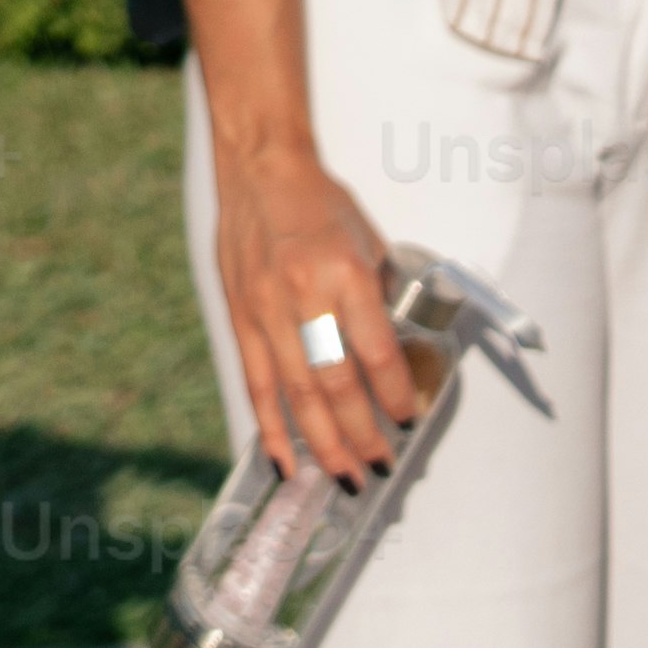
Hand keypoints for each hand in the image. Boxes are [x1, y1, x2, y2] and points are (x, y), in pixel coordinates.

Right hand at [208, 136, 436, 486]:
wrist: (259, 170)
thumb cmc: (320, 204)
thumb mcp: (367, 242)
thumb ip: (379, 298)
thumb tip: (396, 356)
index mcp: (344, 273)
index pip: (376, 353)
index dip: (395, 395)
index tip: (408, 419)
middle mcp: (303, 296)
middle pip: (336, 384)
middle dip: (362, 434)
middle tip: (380, 464)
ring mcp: (265, 311)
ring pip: (296, 395)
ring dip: (323, 444)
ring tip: (345, 476)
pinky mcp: (240, 319)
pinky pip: (256, 385)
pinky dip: (271, 429)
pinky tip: (286, 462)